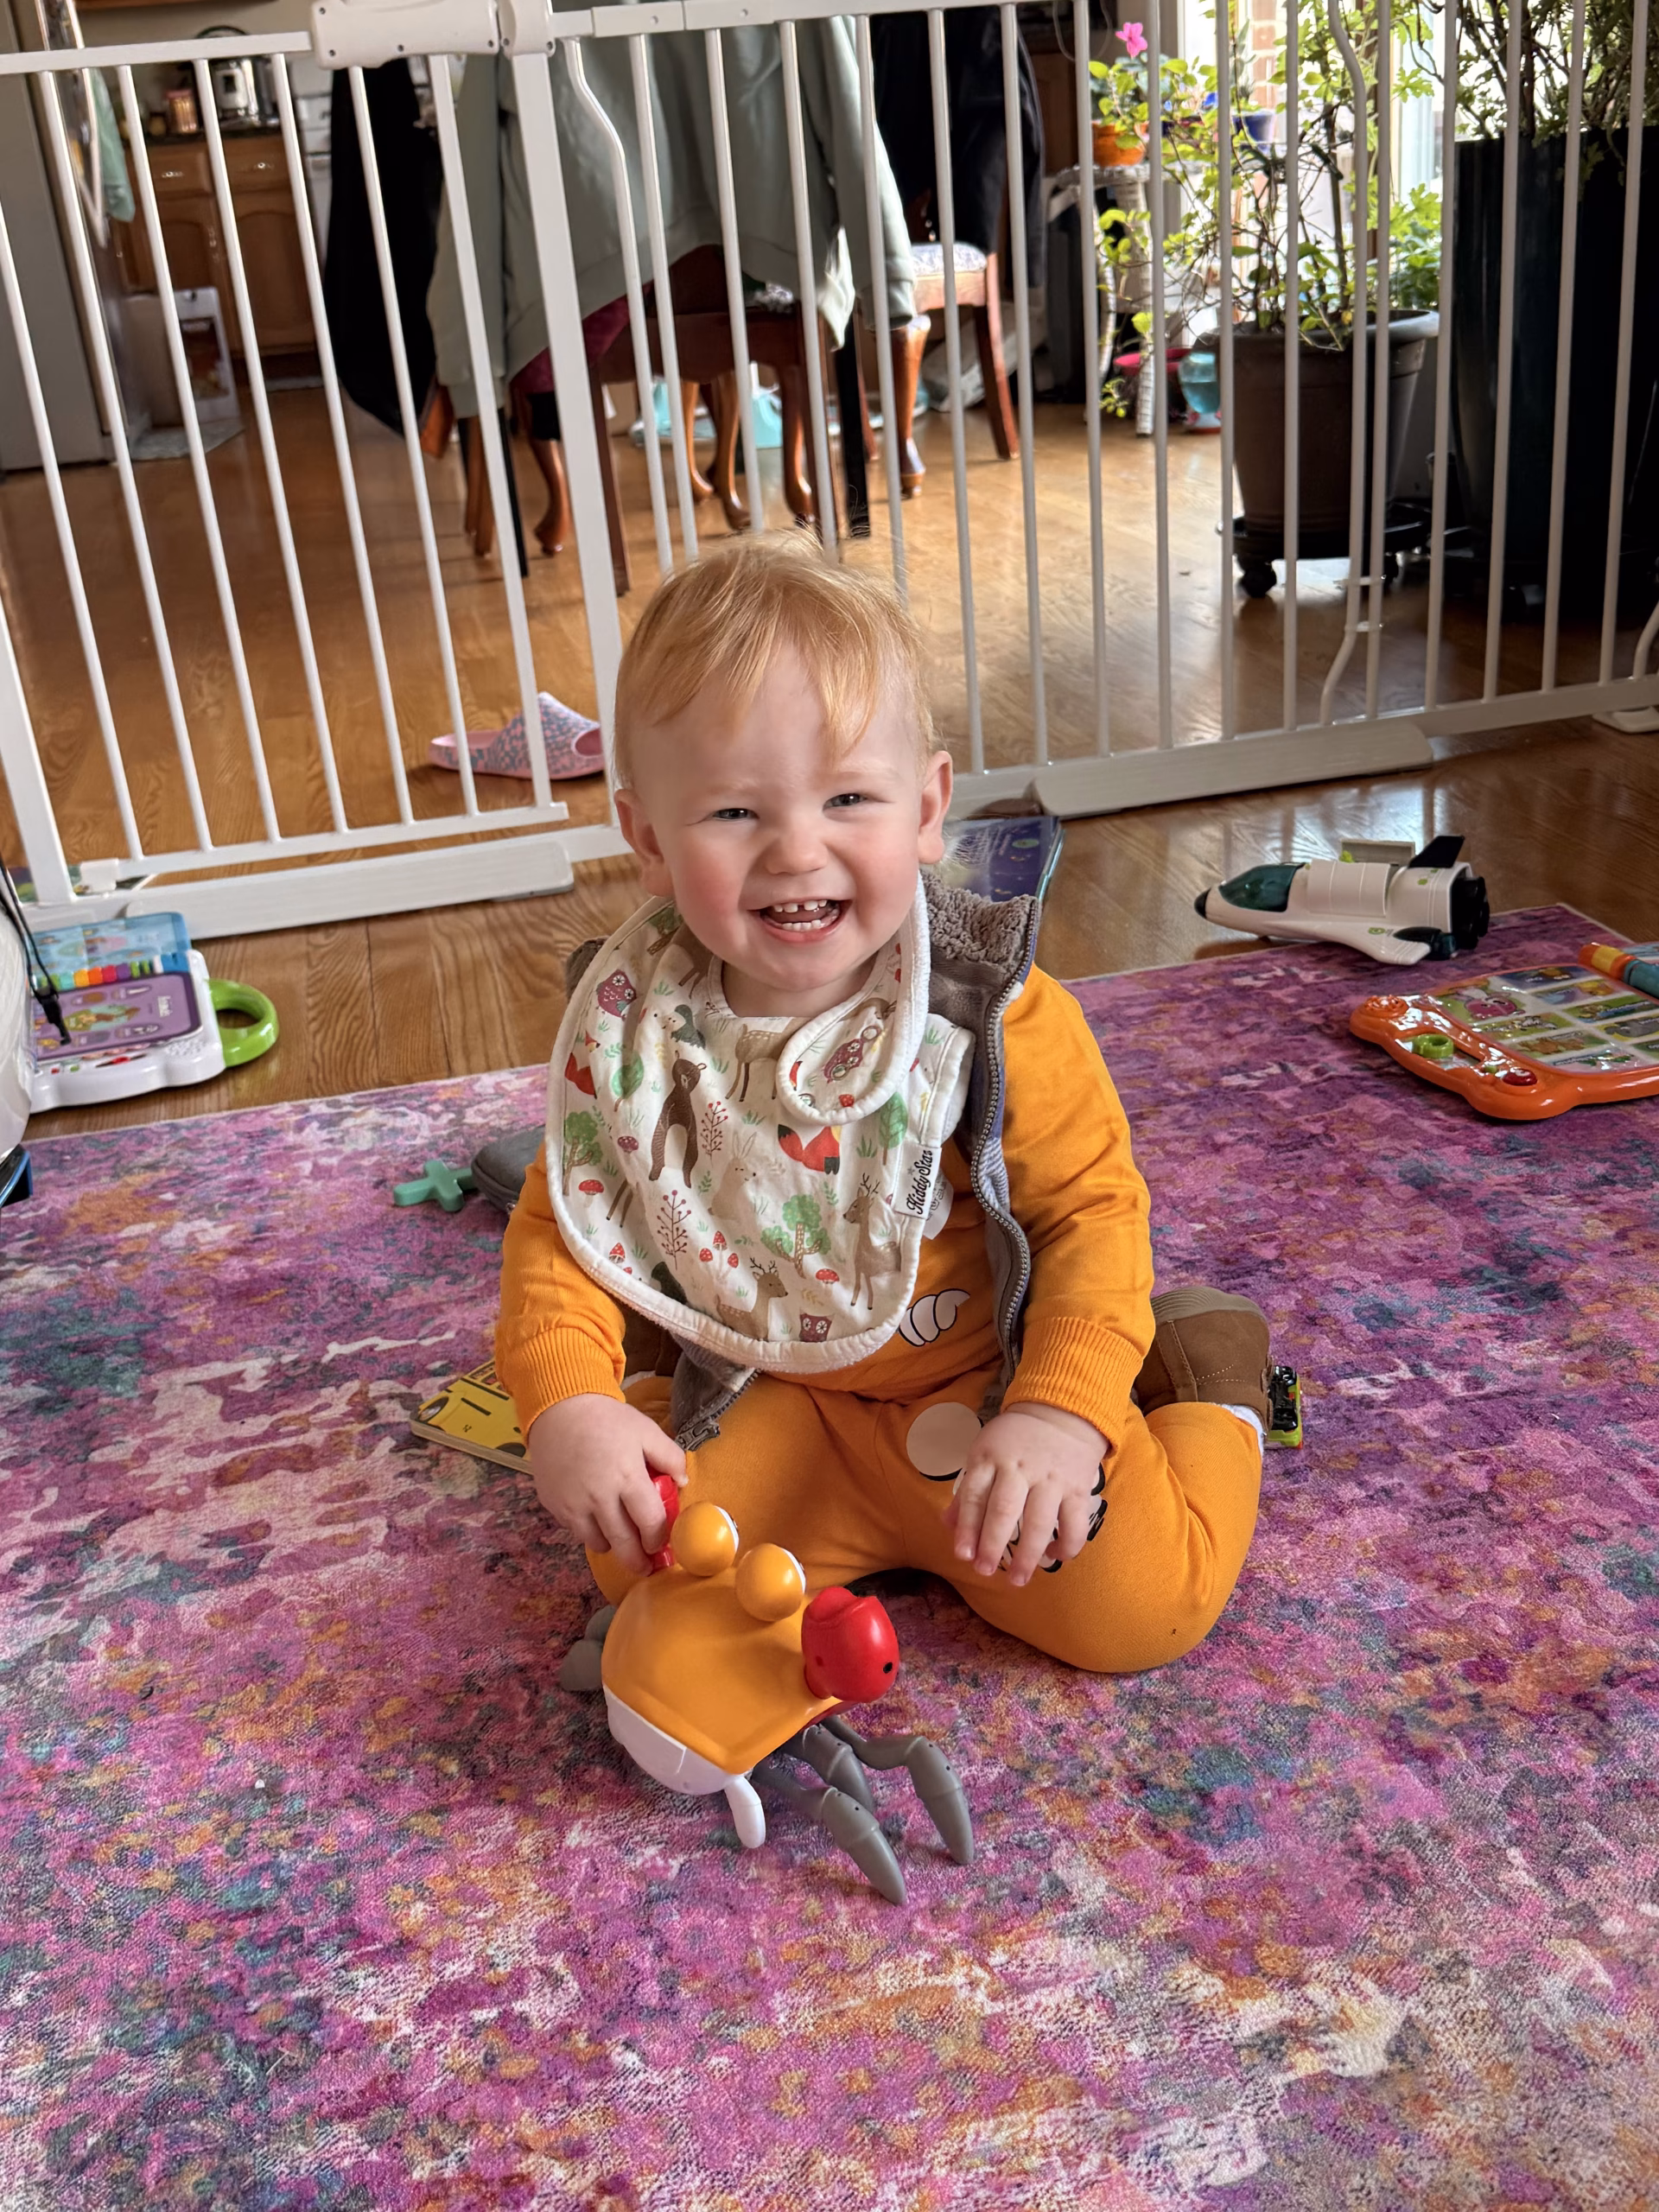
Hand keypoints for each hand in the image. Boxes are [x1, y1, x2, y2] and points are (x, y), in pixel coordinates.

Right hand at [526, 1394, 685, 1576]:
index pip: (650, 1523)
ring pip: (597, 1543)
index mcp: (628, 1478)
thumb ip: (670, 1457)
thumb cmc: (607, 1419)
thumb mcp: (646, 1430)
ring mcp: (573, 1504)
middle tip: (645, 1567)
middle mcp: (599, 1497)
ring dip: (611, 1544)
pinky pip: (575, 1530)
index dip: (659, 1539)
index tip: (662, 1545)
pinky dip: (588, 1529)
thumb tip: (683, 1483)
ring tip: (618, 1533)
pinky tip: (594, 1513)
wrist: (559, 1408)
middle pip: (623, 1544)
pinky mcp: (554, 1505)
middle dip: (638, 1561)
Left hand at [945, 1403, 1105, 1586]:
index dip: (967, 1527)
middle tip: (984, 1571)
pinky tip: (1054, 1557)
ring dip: (1028, 1555)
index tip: (962, 1555)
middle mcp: (1020, 1468)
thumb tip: (947, 1525)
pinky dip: (1066, 1545)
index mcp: (990, 1458)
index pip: (975, 1495)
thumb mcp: (985, 1452)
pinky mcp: (1078, 1488)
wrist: (1063, 1411)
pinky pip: (1074, 1523)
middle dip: (993, 1544)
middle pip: (1005, 1510)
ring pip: (1039, 1521)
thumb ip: (968, 1491)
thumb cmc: (1015, 1439)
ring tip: (1017, 1579)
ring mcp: (1051, 1479)